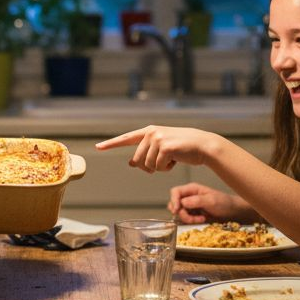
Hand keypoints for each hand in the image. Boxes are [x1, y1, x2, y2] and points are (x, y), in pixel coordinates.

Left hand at [95, 125, 221, 172]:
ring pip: (147, 166)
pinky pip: (158, 167)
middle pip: (137, 161)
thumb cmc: (183, 148)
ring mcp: (157, 138)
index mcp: (148, 131)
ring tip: (172, 158)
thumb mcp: (162, 149)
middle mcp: (150, 133)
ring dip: (160, 167)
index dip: (111, 144)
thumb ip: (145, 153)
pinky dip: (167, 168)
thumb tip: (130, 163)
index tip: (98, 147)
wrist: (202, 145)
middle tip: (164, 162)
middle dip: (149, 167)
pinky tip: (176, 159)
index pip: (125, 138)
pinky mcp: (165, 147)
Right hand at [167, 182, 249, 223]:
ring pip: (180, 213)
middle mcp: (189, 196)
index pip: (175, 192)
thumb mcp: (211, 200)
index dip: (174, 200)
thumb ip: (197, 201)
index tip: (177, 210)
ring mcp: (190, 205)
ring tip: (201, 219)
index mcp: (192, 189)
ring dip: (188, 218)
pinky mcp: (193, 213)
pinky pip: (186, 218)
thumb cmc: (224, 203)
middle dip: (182, 213)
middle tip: (192, 218)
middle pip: (175, 204)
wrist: (232, 212)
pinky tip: (202, 220)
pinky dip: (191, 221)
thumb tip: (183, 202)